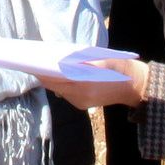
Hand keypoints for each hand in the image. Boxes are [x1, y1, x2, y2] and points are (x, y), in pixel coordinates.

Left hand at [32, 57, 149, 110]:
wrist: (135, 86)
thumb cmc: (118, 68)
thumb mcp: (99, 59)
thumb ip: (78, 61)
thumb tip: (58, 61)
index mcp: (82, 84)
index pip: (54, 78)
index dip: (40, 70)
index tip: (29, 62)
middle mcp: (79, 96)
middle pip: (53, 85)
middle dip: (43, 74)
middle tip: (31, 63)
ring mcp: (80, 102)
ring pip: (58, 89)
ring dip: (51, 79)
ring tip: (42, 67)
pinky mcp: (82, 105)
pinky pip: (66, 93)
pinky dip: (60, 84)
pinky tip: (58, 75)